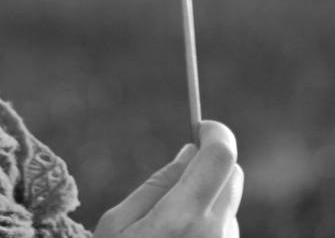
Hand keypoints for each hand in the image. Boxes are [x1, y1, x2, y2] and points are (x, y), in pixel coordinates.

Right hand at [94, 121, 243, 237]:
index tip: (201, 125)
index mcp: (183, 217)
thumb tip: (189, 152)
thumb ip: (157, 184)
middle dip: (211, 164)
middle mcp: (216, 234)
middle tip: (183, 172)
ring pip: (230, 203)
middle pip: (233, 175)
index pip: (221, 155)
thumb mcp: (119, 225)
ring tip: (174, 222)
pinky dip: (211, 221)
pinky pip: (227, 228)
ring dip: (210, 196)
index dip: (215, 132)